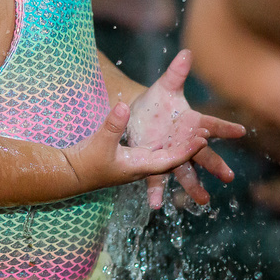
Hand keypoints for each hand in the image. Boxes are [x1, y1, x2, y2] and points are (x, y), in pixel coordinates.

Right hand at [63, 102, 207, 193]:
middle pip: (173, 158)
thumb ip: (113, 124)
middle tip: (207, 135)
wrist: (72, 172)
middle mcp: (143, 166)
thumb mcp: (100, 142)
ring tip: (199, 137)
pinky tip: (174, 137)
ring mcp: (138, 163)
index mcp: (140, 166)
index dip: (187, 150)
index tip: (202, 140)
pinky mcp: (132, 157)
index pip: (170, 159)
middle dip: (190, 150)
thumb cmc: (86, 162)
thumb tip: (123, 106)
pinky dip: (168, 145)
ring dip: (182, 148)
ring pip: (166, 155)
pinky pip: (156, 151)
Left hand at [127, 50, 246, 207]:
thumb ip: (176, 73)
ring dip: (193, 186)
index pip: (212, 124)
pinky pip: (156, 179)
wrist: (137, 117)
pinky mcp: (154, 164)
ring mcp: (172, 155)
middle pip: (203, 154)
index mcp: (192, 122)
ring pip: (185, 172)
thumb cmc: (157, 102)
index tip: (240, 131)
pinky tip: (156, 205)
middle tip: (229, 176)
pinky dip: (156, 192)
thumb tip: (187, 52)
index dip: (225, 128)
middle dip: (216, 165)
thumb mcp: (165, 86)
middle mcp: (186, 142)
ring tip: (202, 201)